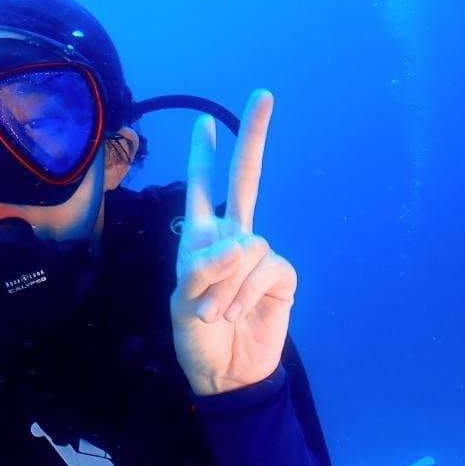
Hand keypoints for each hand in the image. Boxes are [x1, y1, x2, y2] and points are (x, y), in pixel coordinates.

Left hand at [171, 90, 296, 395]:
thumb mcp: (183, 303)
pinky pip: (264, 269)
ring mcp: (259, 255)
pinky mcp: (281, 275)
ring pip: (247, 247)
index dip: (204, 156)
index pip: (202, 189)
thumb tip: (240, 244)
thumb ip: (202, 270)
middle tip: (263, 94)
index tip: (206, 121)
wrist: (226, 371)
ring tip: (214, 314)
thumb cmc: (196, 337)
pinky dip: (245, 293)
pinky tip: (236, 313)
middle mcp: (232, 239)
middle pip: (247, 181)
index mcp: (199, 239)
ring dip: (226, 285)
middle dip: (253, 138)